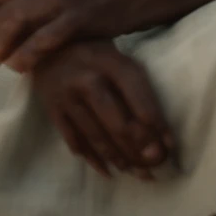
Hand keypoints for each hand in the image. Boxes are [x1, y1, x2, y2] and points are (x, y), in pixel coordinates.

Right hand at [32, 39, 175, 178]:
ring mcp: (67, 96)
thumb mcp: (118, 57)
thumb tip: (161, 134)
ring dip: (120, 159)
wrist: (45, 43)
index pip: (139, 98)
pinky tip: (109, 170)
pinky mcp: (52, 109)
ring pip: (97, 137)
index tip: (169, 145)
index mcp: (110, 62)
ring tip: (137, 172)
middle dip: (140, 149)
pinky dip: (93, 159)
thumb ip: (138, 89)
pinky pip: (75, 141)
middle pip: (118, 123)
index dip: (157, 125)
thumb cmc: (94, 52)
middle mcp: (87, 79)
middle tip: (155, 165)